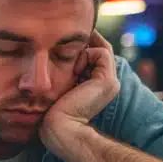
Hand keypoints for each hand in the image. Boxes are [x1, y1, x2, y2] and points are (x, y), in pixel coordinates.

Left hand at [41, 31, 119, 148]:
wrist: (59, 126)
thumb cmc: (52, 109)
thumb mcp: (60, 83)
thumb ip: (66, 70)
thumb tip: (60, 51)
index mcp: (96, 85)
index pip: (95, 56)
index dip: (84, 45)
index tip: (66, 38)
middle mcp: (106, 83)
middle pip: (100, 50)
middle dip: (86, 40)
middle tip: (69, 36)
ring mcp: (110, 82)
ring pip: (101, 49)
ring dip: (83, 51)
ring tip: (70, 66)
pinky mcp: (108, 81)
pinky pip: (102, 53)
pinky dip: (87, 55)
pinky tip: (75, 70)